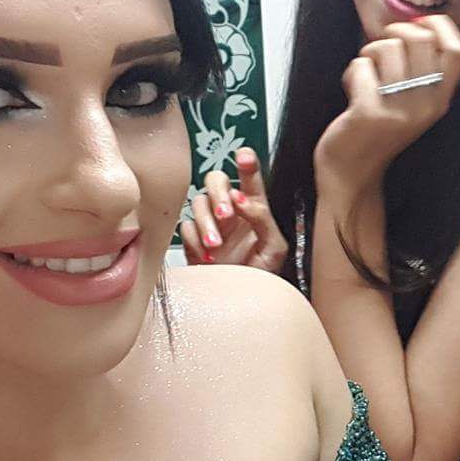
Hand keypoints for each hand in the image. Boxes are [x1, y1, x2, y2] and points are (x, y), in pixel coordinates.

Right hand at [179, 147, 287, 272]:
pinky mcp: (192, 239)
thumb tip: (242, 200)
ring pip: (198, 202)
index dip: (246, 164)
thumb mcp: (274, 248)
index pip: (249, 178)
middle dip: (219, 193)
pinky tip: (207, 255)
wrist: (237, 304)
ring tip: (217, 245)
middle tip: (226, 213)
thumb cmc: (259, 277)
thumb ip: (263, 218)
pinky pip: (185, 227)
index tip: (244, 156)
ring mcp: (209, 223)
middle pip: (215, 180)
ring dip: (207, 222)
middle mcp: (229, 210)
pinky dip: (195, 240)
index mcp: (253, 208)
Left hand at [314, 14, 459, 193]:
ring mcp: (399, 109)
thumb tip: (411, 24)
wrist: (351, 173)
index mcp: (440, 99)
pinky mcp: (369, 112)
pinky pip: (360, 66)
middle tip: (378, 51)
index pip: (458, 49)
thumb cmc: (374, 130)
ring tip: (364, 76)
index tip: (416, 24)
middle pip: (419, 38)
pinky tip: (350, 91)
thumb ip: (418, 72)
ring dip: (367, 55)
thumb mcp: (410, 104)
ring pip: (385, 47)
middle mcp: (426, 104)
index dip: (438, 25)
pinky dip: (350, 73)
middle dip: (392, 33)